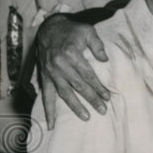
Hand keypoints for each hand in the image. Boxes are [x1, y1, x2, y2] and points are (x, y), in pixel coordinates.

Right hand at [36, 14, 109, 128]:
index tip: (108, 96)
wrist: (49, 28)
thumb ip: (97, 45)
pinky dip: (48, 110)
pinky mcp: (44, 77)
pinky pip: (46, 96)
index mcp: (71, 54)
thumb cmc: (72, 30)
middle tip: (103, 110)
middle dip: (92, 99)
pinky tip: (51, 123)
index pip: (88, 75)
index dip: (98, 86)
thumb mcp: (88, 31)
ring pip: (64, 93)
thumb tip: (105, 60)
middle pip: (78, 86)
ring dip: (75, 106)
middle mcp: (60, 65)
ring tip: (86, 117)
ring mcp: (50, 73)